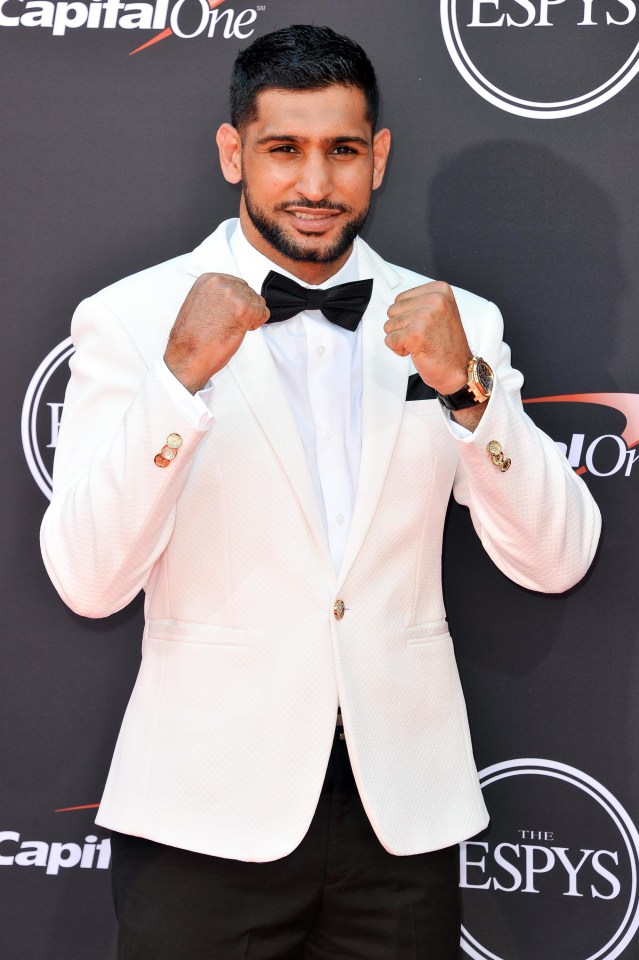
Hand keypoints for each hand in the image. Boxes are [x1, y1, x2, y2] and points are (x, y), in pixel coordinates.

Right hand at [165, 273, 269, 392]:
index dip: (237, 302)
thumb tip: (231, 297)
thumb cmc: (192, 337)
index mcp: (208, 279)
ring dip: (251, 316)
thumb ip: (216, 295)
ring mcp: (233, 295)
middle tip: (231, 323)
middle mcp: (220, 283)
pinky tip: (241, 330)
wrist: (187, 356)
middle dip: (245, 308)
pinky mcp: (244, 309)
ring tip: (233, 327)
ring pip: (258, 302)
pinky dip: (257, 324)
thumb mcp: (199, 304)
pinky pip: (264, 313)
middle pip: (249, 292)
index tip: (227, 314)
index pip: (237, 284)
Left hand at [384, 281, 470, 395]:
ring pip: (389, 325)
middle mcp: (434, 300)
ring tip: (421, 343)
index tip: (425, 325)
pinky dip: (399, 349)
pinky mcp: (414, 334)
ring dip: (401, 338)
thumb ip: (421, 302)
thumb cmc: (447, 344)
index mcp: (440, 290)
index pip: (400, 298)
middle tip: (423, 335)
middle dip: (402, 326)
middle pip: (393, 310)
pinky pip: (390, 340)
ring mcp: (424, 316)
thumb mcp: (441, 311)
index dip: (407, 315)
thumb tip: (396, 304)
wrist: (459, 369)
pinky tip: (417, 351)